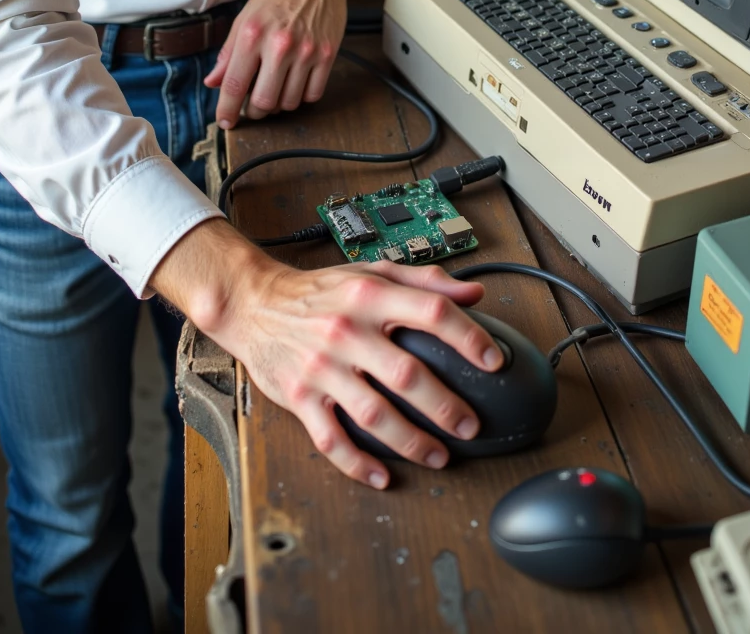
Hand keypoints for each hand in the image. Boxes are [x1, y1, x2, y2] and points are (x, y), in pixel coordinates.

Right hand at [154, 219, 504, 487]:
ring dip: (412, 441)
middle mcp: (347, 331)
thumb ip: (424, 281)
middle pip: (408, 374)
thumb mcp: (372, 273)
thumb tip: (474, 293)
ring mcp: (322, 368)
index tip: (493, 360)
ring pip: (375, 414)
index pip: (431, 312)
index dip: (468, 338)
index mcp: (371, 296)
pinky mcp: (300, 397)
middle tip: (470, 424)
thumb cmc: (319, 291)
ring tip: (439, 455)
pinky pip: (331, 439)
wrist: (256, 304)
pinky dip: (358, 464)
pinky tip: (382, 476)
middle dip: (446, 406)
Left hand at [203, 0, 378, 126]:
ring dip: (279, 104)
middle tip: (253, 104)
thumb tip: (213, 82)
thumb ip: (228, 53)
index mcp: (252, 35)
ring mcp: (306, 52)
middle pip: (263, 101)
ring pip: (289, 102)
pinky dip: (302, 96)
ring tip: (276, 89)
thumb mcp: (245, 17)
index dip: (226, 110)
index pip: (234, 85)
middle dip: (255, 110)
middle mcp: (279, 45)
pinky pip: (313, 94)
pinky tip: (296, 83)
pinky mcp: (328, 55)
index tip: (225, 122)